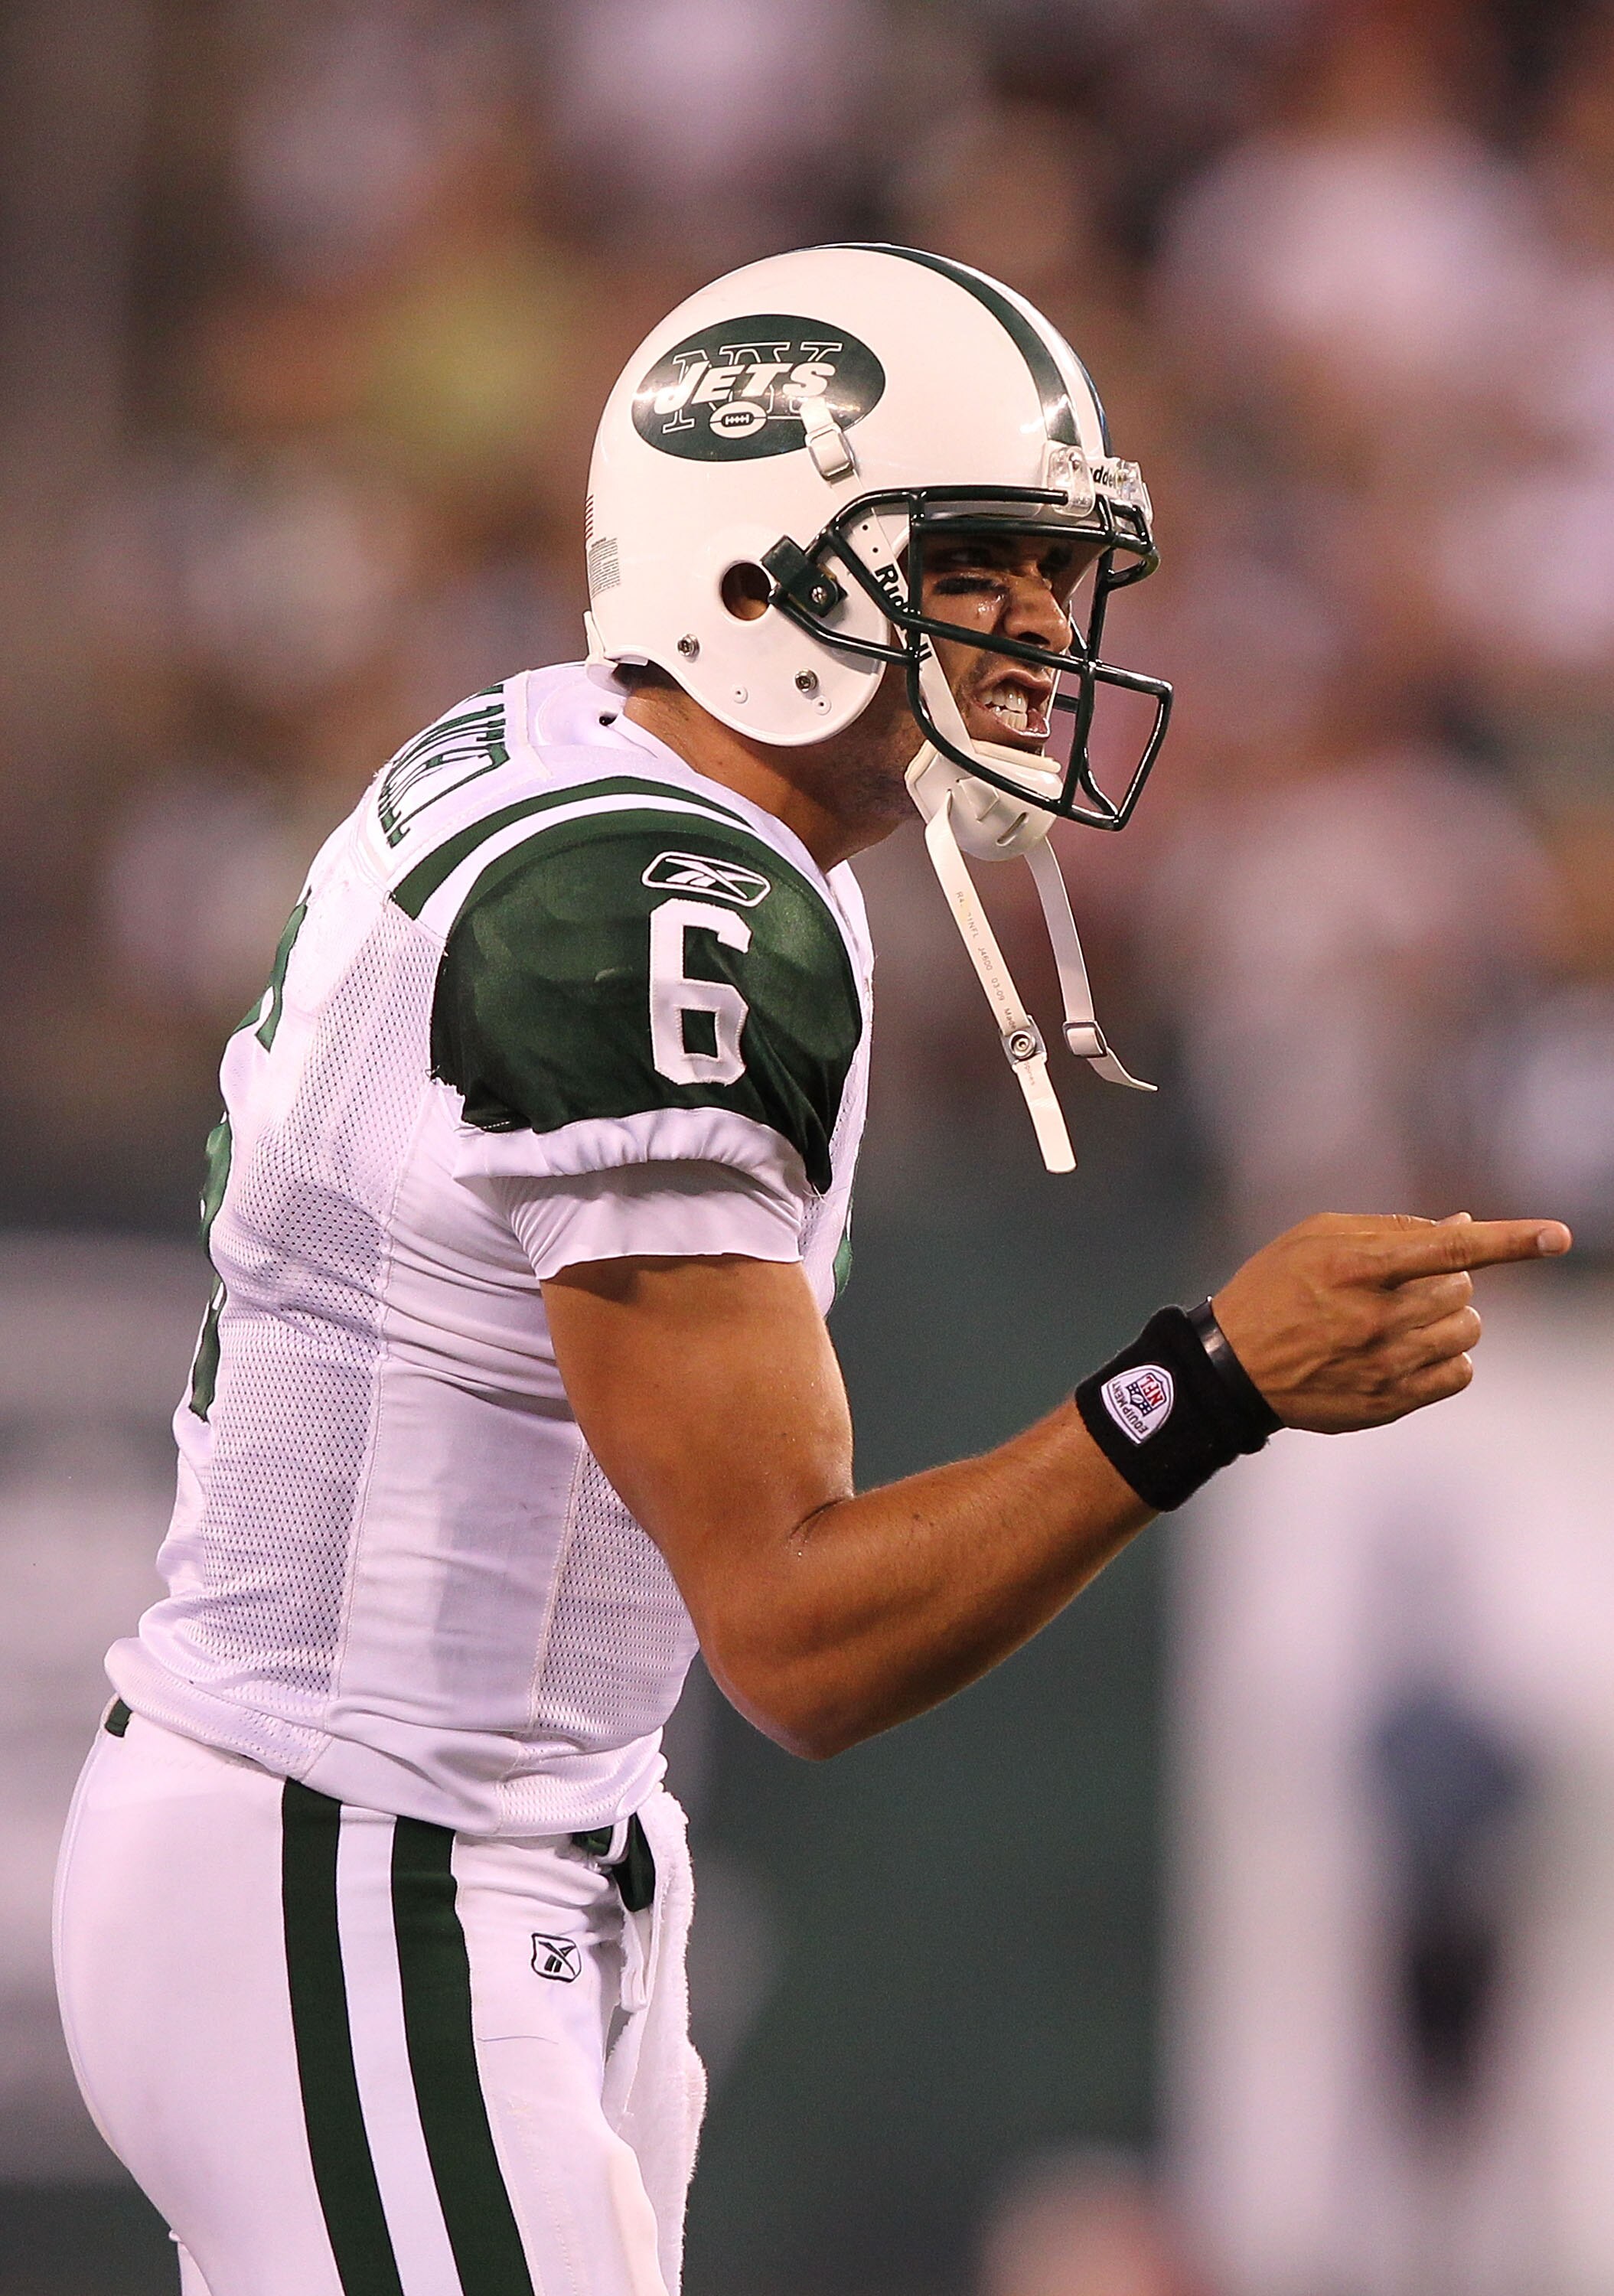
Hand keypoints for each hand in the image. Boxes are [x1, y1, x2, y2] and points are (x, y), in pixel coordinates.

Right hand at [1211, 1211, 1572, 1434]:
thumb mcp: (1317, 1238)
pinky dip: (1449, 1356)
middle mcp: (1373, 1317)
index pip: (1450, 1249)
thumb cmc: (1274, 1288)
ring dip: (1450, 1317)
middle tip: (1407, 1284)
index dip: (1510, 1239)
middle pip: (1463, 1289)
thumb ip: (1392, 1229)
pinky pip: (1460, 1373)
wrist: (1233, 1369)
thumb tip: (1463, 1226)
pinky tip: (1413, 1351)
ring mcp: (1383, 1365)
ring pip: (1467, 1330)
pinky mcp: (1390, 1402)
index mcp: (1354, 1267)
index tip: (1558, 1235)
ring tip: (1407, 1318)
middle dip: (1448, 1279)